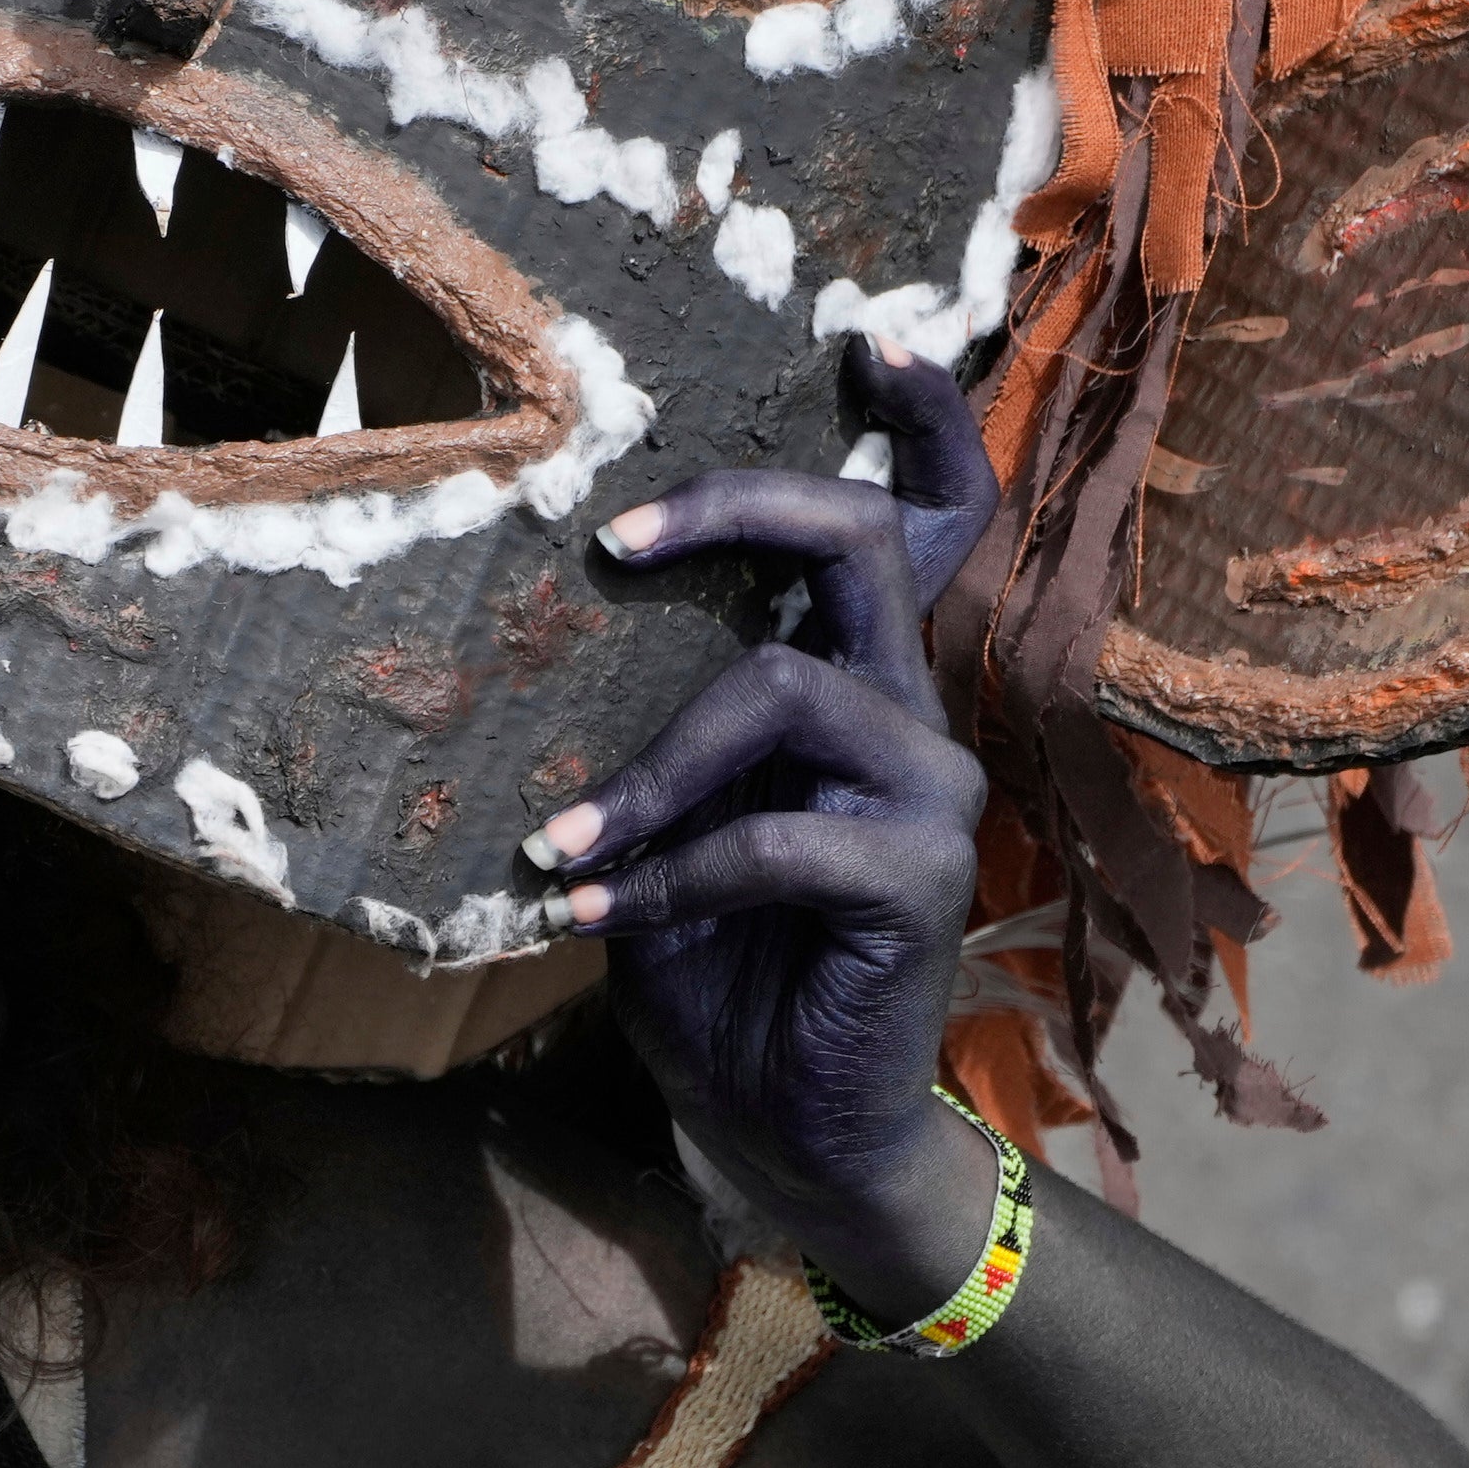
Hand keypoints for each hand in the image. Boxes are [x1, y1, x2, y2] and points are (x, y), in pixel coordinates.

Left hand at [524, 343, 1007, 1306]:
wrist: (782, 1125)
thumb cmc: (718, 966)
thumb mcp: (663, 827)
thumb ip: (651, 729)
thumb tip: (539, 632)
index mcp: (861, 683)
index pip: (926, 521)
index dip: (921, 424)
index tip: (867, 342)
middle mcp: (913, 715)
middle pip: (861, 544)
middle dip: (737, 509)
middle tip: (611, 542)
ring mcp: (929, 792)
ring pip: (786, 690)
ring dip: (649, 770)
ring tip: (559, 844)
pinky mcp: (918, 879)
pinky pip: (773, 836)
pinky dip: (667, 870)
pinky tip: (588, 909)